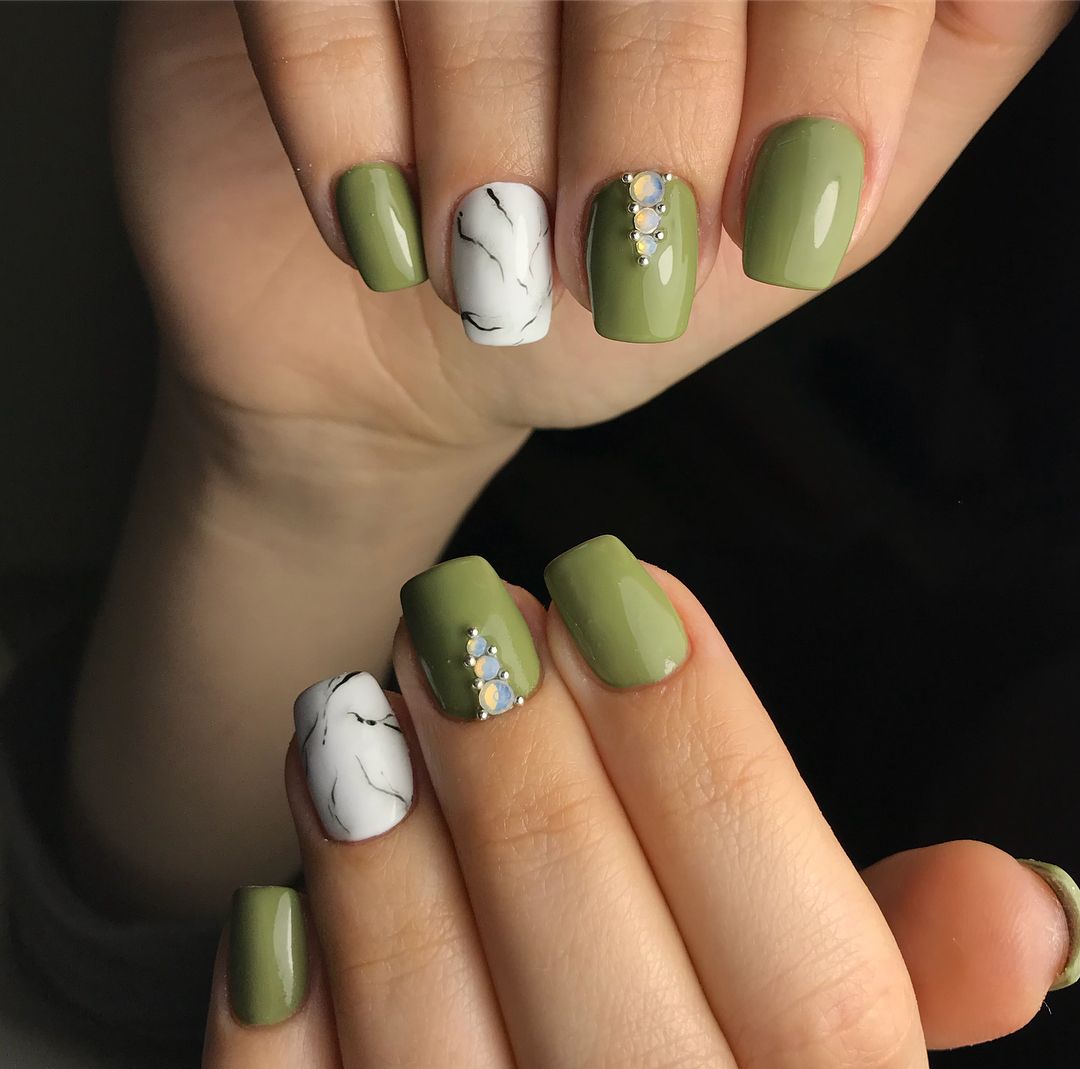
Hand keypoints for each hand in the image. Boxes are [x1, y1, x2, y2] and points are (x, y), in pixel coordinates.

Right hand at [117, 1, 1071, 454]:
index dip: (824, 47)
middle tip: (622, 260)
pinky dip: (351, 118)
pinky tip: (376, 230)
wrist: (415, 353)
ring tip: (487, 271)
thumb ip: (936, 70)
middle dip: (651, 94)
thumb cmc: (616, 293)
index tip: (790, 209)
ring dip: (490, 130)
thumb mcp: (812, 218)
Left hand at [202, 538, 1076, 1068]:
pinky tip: (270, 906)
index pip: (824, 990)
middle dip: (533, 781)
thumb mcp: (830, 1058)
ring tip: (349, 712)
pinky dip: (280, 1032)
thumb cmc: (720, 1065)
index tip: (623, 588)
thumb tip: (1030, 904)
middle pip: (621, 1020)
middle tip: (463, 607)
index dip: (716, 761)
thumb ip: (899, 979)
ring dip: (387, 873)